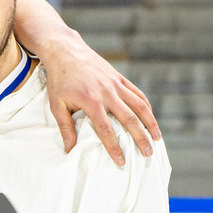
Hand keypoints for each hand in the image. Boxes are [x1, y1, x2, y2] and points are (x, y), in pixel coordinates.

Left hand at [40, 34, 160, 165]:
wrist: (66, 51)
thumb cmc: (59, 79)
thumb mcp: (56, 104)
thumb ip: (65, 127)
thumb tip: (69, 149)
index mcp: (92, 102)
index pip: (106, 130)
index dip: (115, 147)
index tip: (121, 161)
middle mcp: (108, 93)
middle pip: (129, 119)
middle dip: (140, 138)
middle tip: (147, 154)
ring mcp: (116, 84)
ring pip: (139, 106)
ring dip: (150, 123)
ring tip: (157, 138)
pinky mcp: (120, 78)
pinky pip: (137, 93)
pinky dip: (146, 106)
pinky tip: (150, 117)